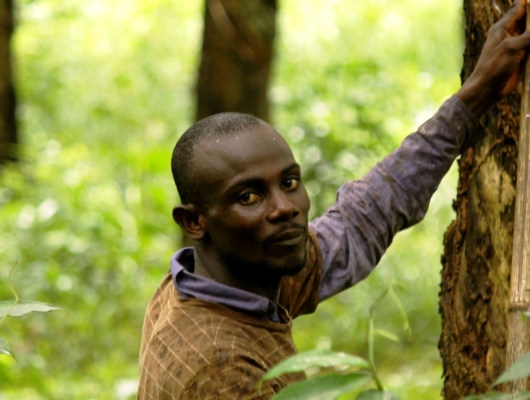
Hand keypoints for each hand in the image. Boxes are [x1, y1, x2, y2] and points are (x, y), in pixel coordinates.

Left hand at [457, 0, 529, 117]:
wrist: (486, 89)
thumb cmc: (494, 66)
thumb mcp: (512, 47)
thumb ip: (529, 35)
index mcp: (502, 28)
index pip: (518, 8)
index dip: (528, 3)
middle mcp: (509, 34)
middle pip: (528, 19)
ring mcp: (516, 46)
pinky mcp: (521, 57)